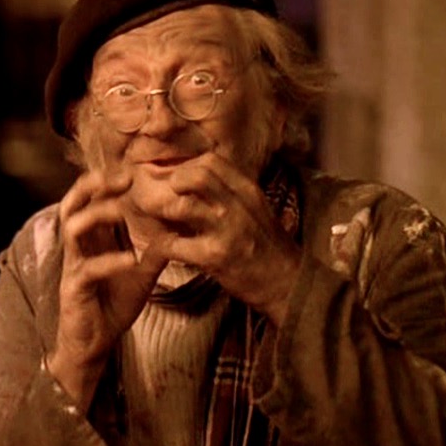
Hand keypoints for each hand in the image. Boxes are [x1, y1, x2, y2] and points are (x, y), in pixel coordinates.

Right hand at [48, 170, 167, 410]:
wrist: (94, 343)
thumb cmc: (112, 303)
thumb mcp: (141, 274)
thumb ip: (155, 251)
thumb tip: (179, 228)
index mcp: (93, 239)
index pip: (91, 200)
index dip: (106, 180)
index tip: (132, 168)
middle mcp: (79, 247)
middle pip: (74, 203)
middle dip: (94, 185)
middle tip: (122, 177)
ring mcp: (74, 266)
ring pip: (74, 228)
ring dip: (98, 214)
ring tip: (123, 209)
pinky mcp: (74, 289)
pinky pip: (88, 269)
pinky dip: (110, 260)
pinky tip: (130, 259)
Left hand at [127, 152, 301, 326]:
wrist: (286, 284)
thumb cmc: (266, 246)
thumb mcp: (255, 209)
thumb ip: (231, 192)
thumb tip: (197, 178)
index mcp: (248, 191)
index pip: (211, 161)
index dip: (187, 167)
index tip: (178, 181)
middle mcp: (238, 206)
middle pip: (197, 176)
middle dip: (174, 182)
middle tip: (167, 197)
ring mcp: (226, 231)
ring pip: (183, 206)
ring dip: (163, 212)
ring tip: (161, 222)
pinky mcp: (214, 257)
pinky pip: (174, 244)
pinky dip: (160, 246)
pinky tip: (161, 248)